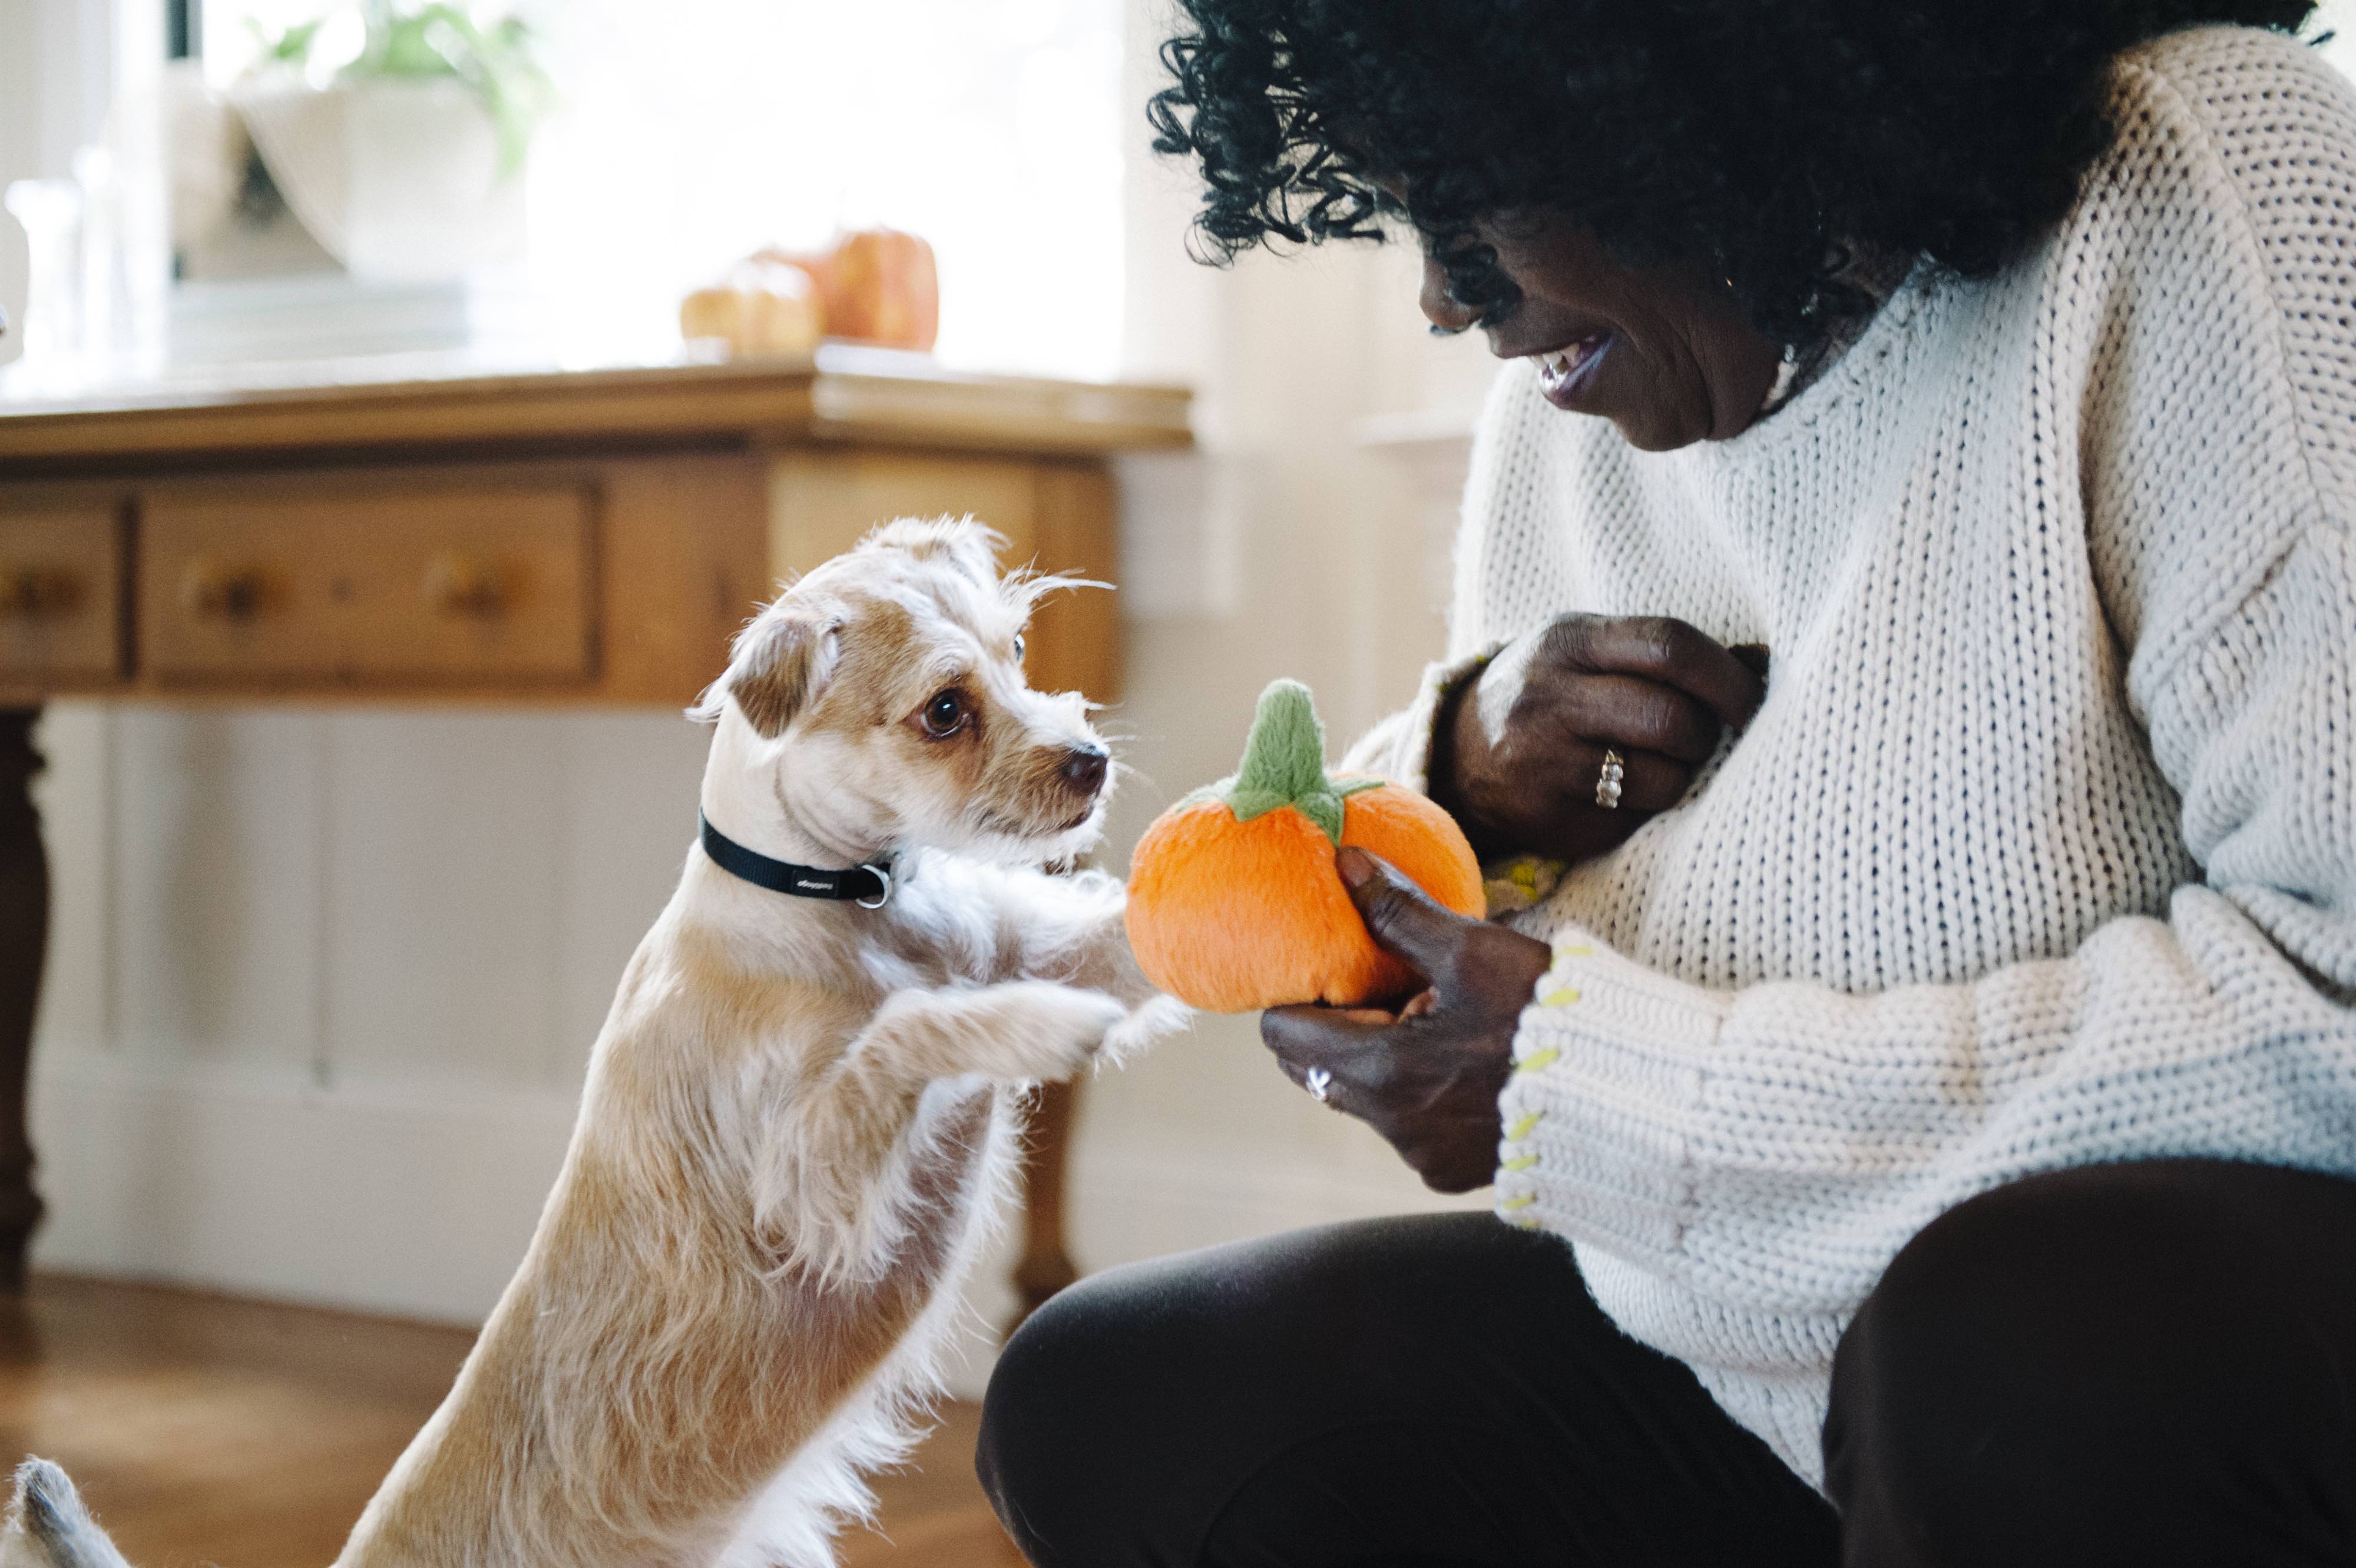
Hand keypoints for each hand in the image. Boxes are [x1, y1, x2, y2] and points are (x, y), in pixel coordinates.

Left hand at [1260, 847, 1552, 1191]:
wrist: (1630, 1098)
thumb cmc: (1549, 1017)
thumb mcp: (1471, 952)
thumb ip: (1398, 911)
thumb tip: (1346, 864)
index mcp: (1380, 1072)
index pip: (1285, 1036)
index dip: (1298, 996)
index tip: (1332, 970)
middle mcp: (1390, 1127)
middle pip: (1317, 1071)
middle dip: (1338, 1028)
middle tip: (1387, 989)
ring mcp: (1423, 1156)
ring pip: (1365, 1100)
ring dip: (1382, 1060)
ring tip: (1441, 1021)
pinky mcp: (1455, 1173)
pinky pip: (1411, 1127)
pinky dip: (1421, 1093)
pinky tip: (1468, 1062)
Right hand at [1431, 615, 1766, 863]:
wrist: (1458, 755)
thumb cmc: (1552, 693)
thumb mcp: (1589, 651)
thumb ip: (1662, 653)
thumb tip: (1762, 663)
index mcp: (1568, 642)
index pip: (1669, 646)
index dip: (1726, 676)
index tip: (1752, 699)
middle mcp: (1549, 699)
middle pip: (1670, 718)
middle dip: (1705, 734)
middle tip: (1701, 739)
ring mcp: (1545, 764)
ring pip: (1662, 779)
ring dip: (1681, 777)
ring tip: (1659, 766)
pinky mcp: (1551, 820)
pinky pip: (1634, 821)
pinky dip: (1643, 809)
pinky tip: (1617, 793)